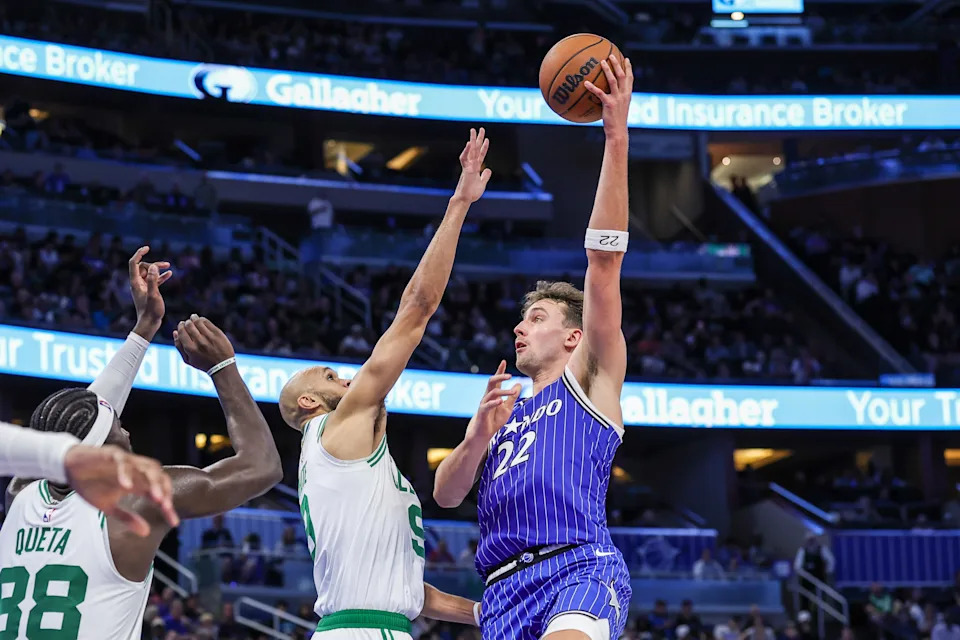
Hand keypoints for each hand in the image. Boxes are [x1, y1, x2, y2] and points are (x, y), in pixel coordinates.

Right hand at [64, 445, 178, 536]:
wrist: (68, 468)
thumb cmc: (91, 485)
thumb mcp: (108, 506)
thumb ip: (127, 518)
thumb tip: (146, 533)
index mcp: (138, 482)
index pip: (159, 492)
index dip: (167, 506)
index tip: (174, 522)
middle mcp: (135, 471)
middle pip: (158, 476)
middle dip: (164, 491)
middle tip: (166, 507)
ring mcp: (125, 461)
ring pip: (146, 466)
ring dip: (153, 481)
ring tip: (156, 497)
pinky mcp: (110, 454)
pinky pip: (122, 461)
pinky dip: (126, 472)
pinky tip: (127, 486)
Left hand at [129, 246, 172, 337]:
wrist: (149, 324)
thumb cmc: (151, 311)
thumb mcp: (154, 295)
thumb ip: (153, 280)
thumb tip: (154, 266)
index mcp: (136, 283)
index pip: (134, 263)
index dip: (139, 254)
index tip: (147, 247)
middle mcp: (137, 283)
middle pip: (143, 267)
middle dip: (154, 263)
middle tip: (166, 265)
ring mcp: (143, 287)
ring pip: (149, 273)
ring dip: (158, 269)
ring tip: (169, 267)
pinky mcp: (149, 291)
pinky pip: (154, 280)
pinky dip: (161, 276)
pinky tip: (170, 274)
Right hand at [173, 314, 235, 372]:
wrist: (222, 366)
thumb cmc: (203, 363)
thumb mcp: (188, 360)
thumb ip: (179, 346)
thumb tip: (174, 332)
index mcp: (190, 349)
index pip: (181, 332)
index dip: (180, 326)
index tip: (181, 325)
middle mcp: (199, 342)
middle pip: (189, 325)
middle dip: (186, 322)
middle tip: (187, 322)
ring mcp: (209, 337)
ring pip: (198, 321)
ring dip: (194, 318)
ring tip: (193, 318)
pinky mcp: (217, 333)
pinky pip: (207, 322)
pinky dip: (202, 320)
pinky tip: (201, 321)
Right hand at [452, 127, 492, 204]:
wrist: (464, 199)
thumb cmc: (471, 193)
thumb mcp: (482, 183)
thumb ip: (485, 176)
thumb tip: (488, 170)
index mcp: (475, 168)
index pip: (481, 155)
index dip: (484, 147)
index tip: (486, 139)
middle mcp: (471, 165)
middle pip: (476, 150)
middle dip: (478, 139)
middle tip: (481, 129)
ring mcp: (468, 167)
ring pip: (471, 151)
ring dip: (472, 141)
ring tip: (473, 131)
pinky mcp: (466, 171)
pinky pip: (466, 159)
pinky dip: (467, 151)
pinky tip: (470, 143)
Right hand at [467, 360, 521, 441]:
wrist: (483, 435)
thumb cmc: (494, 421)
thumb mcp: (507, 408)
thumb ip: (512, 397)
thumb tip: (519, 384)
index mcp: (494, 395)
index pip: (497, 380)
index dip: (500, 371)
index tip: (504, 361)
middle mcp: (488, 397)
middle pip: (491, 382)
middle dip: (500, 376)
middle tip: (510, 375)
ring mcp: (484, 404)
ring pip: (492, 393)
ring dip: (503, 392)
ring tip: (513, 392)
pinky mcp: (482, 413)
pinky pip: (487, 405)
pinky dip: (494, 403)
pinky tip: (500, 401)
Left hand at [583, 55, 633, 137]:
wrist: (618, 131)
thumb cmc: (616, 122)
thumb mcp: (619, 109)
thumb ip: (616, 100)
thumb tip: (605, 96)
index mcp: (628, 95)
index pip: (630, 78)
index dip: (628, 68)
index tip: (626, 59)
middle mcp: (624, 94)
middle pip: (622, 75)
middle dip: (617, 64)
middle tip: (611, 55)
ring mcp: (617, 98)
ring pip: (613, 80)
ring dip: (607, 70)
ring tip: (601, 61)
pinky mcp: (609, 104)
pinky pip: (599, 93)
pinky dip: (592, 87)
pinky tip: (585, 83)